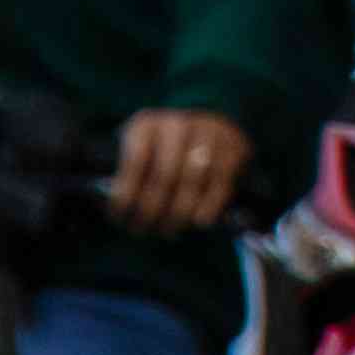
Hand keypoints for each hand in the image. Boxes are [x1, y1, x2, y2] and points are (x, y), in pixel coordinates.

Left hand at [104, 109, 249, 235]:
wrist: (208, 126)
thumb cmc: (162, 153)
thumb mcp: (138, 154)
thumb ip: (128, 177)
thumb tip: (120, 208)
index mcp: (147, 124)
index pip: (135, 160)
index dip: (126, 193)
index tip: (120, 218)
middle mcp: (178, 123)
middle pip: (164, 174)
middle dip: (152, 209)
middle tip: (144, 231)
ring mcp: (209, 132)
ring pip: (193, 179)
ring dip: (179, 212)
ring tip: (170, 230)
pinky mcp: (234, 146)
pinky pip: (221, 181)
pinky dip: (210, 205)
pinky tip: (200, 222)